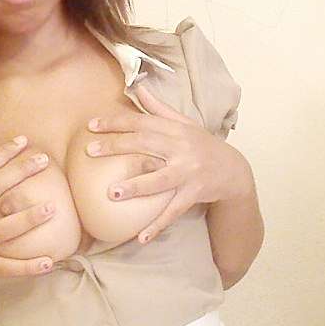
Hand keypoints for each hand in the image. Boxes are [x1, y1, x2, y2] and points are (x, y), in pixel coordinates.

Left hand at [86, 84, 253, 243]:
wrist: (234, 171)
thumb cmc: (203, 145)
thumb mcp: (184, 123)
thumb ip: (158, 108)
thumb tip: (137, 87)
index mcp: (176, 129)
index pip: (142, 122)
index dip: (116, 122)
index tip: (91, 126)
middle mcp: (182, 148)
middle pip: (146, 144)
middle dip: (117, 146)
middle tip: (90, 151)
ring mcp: (189, 172)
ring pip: (160, 180)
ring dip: (136, 187)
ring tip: (113, 194)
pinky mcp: (195, 194)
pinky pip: (173, 211)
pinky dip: (157, 225)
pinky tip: (140, 237)